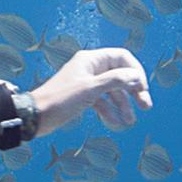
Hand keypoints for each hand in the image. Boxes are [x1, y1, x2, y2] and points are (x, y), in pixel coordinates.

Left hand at [27, 46, 150, 138]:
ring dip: (122, 105)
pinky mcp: (81, 97)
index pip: (123, 58)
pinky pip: (101, 102)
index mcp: (91, 60)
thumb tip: (136, 76)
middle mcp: (90, 68)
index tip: (142, 89)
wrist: (35, 116)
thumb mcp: (91, 89)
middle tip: (146, 106)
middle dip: (133, 91)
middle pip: (120, 75)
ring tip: (129, 122)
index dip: (136, 71)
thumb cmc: (60, 100)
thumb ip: (115, 81)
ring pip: (112, 91)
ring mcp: (86, 83)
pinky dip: (109, 111)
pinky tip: (115, 123)